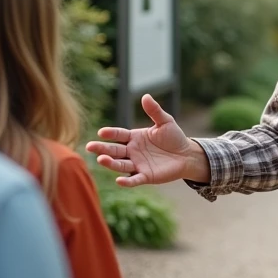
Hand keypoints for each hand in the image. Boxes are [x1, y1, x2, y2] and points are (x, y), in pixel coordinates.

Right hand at [86, 94, 210, 186]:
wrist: (187, 155)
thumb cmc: (174, 137)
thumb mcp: (165, 121)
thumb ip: (154, 111)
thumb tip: (145, 96)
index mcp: (134, 137)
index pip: (119, 135)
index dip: (110, 134)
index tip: (101, 132)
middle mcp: (132, 151)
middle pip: (114, 150)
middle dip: (102, 148)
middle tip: (90, 147)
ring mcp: (137, 164)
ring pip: (120, 165)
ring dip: (111, 163)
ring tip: (101, 160)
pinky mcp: (146, 176)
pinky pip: (134, 179)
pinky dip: (127, 181)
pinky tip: (119, 180)